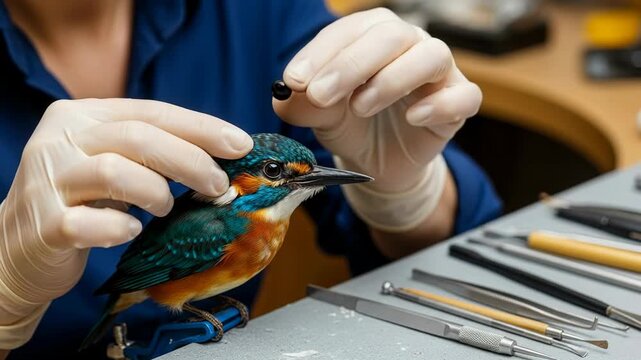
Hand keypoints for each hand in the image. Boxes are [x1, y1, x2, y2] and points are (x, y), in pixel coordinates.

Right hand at [0, 99, 251, 347]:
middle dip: (191, 161)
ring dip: (156, 192)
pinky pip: (88, 222)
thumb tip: (222, 159)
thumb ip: (153, 154)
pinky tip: (131, 231)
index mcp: (82, 117)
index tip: (241, 145)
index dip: (201, 127)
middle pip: (139, 137)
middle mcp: (60, 139)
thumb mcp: (113, 164)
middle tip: (219, 185)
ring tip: (166, 208)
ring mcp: (46, 181)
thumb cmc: (80, 201)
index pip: (152, 112)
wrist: (17, 247)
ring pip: (115, 171)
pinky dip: (119, 227)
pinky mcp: (42, 224)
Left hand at [274, 8, 479, 230]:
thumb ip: (302, 103)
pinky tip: (412, 118)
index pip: (350, 30)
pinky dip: (440, 105)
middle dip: (351, 65)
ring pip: (431, 56)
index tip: (295, 81)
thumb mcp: (320, 115)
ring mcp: (439, 71)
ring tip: (361, 107)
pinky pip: (464, 95)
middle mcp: (409, 44)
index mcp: (371, 35)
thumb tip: (286, 95)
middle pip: (391, 35)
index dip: (321, 53)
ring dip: (392, 80)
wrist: (378, 162)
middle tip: (321, 95)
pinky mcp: (458, 103)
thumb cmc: (351, 125)